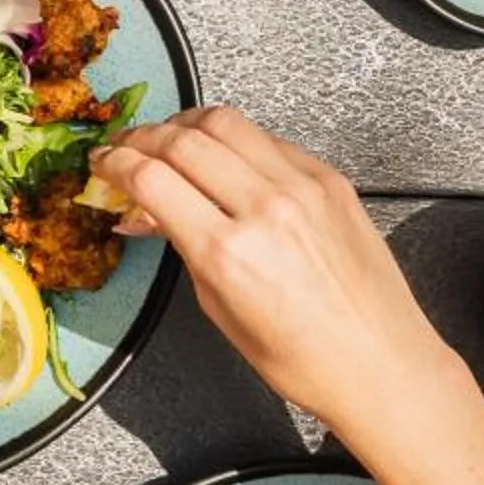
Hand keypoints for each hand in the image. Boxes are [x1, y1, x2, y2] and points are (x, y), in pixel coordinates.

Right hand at [90, 106, 472, 432]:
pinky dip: (235, 140)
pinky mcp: (330, 180)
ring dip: (185, 124)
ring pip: (226, 122)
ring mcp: (303, 188)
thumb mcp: (220, 309)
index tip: (102, 163)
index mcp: (229, 253)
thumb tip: (145, 213)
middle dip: (141, 138)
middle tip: (126, 148)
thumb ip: (183, 248)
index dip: (115, 163)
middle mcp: (266, 210)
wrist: (381, 362)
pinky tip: (223, 156)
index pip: (152, 178)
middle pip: (182, 140)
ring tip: (169, 140)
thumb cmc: (304, 358)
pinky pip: (269, 140)